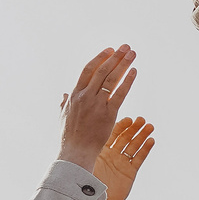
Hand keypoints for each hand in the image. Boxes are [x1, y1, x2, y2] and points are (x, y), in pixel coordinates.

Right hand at [56, 46, 136, 170]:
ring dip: (123, 64)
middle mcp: (85, 96)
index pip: (88, 70)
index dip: (100, 58)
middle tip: (125, 47)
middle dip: (115, 57)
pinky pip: (119, 94)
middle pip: (102, 71)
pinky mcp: (108, 114)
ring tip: (132, 54)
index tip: (109, 50)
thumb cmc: (69, 136)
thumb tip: (65, 93)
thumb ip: (66, 103)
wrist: (76, 152)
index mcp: (75, 95)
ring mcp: (96, 104)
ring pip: (111, 79)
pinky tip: (134, 72)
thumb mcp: (64, 116)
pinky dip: (127, 81)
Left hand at [90, 117, 155, 199]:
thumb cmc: (88, 184)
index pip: (112, 134)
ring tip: (150, 126)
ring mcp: (122, 162)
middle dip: (133, 128)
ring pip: (134, 146)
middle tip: (141, 120)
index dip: (121, 126)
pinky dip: (145, 149)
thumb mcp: (88, 163)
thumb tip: (89, 129)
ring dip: (142, 136)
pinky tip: (151, 140)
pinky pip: (139, 158)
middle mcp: (112, 154)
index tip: (128, 119)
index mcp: (101, 150)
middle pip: (125, 137)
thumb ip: (91, 148)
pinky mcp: (130, 172)